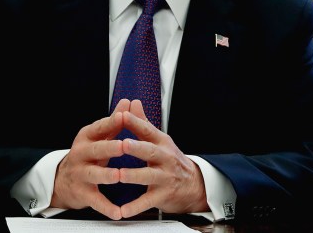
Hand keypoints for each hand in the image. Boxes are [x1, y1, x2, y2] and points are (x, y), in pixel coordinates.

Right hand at [50, 100, 130, 219]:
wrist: (63, 180)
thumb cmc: (89, 154)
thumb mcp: (99, 136)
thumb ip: (115, 121)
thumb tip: (129, 102)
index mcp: (87, 137)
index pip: (100, 127)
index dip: (112, 122)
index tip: (124, 116)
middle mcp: (81, 153)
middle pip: (96, 150)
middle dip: (110, 148)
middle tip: (124, 146)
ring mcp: (80, 173)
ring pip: (94, 174)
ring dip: (107, 175)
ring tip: (119, 176)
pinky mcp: (82, 192)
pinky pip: (95, 200)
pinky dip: (106, 207)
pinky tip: (117, 212)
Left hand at [117, 99, 208, 217]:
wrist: (193, 184)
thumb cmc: (170, 160)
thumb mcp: (159, 140)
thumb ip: (143, 123)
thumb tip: (133, 102)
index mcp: (162, 142)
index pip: (148, 130)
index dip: (136, 122)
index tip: (122, 114)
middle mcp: (165, 158)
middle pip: (150, 152)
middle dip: (136, 148)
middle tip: (122, 144)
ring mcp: (165, 177)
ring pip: (148, 176)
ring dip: (133, 176)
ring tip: (119, 176)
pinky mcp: (163, 195)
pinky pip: (147, 201)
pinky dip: (135, 206)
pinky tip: (122, 210)